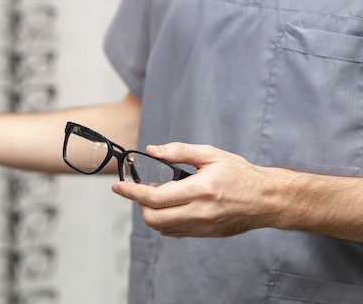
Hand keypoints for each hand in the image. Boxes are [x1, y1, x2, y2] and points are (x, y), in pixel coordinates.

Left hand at [111, 143, 283, 237]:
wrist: (266, 200)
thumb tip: (152, 150)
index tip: (118, 186)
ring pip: (162, 228)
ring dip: (150, 213)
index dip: (131, 192)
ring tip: (157, 194)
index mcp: (200, 190)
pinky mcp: (204, 234)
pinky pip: (174, 232)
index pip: (155, 197)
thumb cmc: (240, 174)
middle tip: (139, 190)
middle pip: (153, 218)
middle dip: (138, 204)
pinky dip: (163, 221)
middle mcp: (200, 212)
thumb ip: (179, 151)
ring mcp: (202, 227)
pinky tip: (169, 205)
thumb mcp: (210, 154)